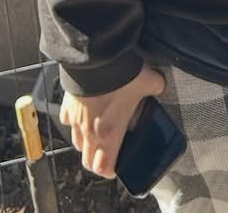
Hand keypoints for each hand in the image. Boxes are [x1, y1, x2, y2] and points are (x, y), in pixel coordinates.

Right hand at [60, 64, 165, 178]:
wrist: (97, 58)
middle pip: (87, 160)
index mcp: (110, 133)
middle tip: (107, 154)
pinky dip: (74, 121)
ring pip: (77, 142)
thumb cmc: (121, 75)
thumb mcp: (150, 82)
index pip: (104, 167)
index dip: (110, 171)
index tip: (117, 167)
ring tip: (96, 134)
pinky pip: (68, 120)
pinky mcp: (68, 104)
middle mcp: (90, 131)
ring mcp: (76, 119)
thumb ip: (156, 88)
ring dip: (86, 143)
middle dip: (96, 161)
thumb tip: (159, 86)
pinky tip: (82, 114)